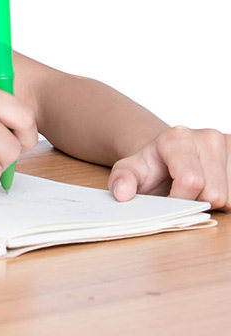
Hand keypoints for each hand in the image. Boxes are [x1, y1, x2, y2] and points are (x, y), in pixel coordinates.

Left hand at [108, 126, 230, 210]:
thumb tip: (122, 194)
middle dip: (197, 202)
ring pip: (230, 196)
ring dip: (214, 202)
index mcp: (177, 137)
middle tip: (182, 193)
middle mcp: (206, 137)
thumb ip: (122, 180)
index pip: (191, 180)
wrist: (169, 158)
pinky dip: (227, 199)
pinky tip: (211, 187)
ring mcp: (228, 145)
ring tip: (196, 190)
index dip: (181, 200)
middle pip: (214, 193)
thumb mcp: (130, 171)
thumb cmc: (151, 167)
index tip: (169, 201)